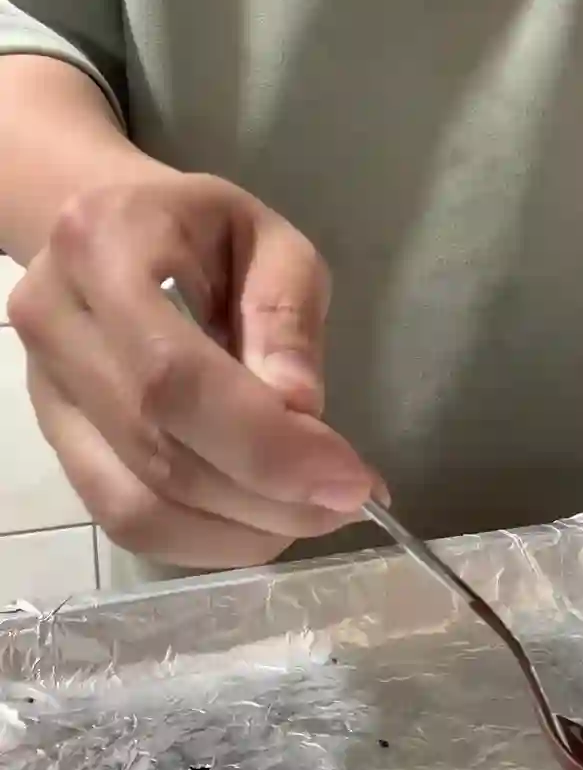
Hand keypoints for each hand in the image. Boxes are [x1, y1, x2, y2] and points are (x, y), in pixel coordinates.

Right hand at [9, 173, 380, 567]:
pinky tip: (262, 522)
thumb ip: (287, 318)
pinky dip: (205, 541)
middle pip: (158, 454)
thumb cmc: (202, 230)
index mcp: (104, 248)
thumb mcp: (271, 241)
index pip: (177, 378)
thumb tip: (302, 416)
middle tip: (345, 502)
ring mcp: (45, 393)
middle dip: (268, 499)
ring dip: (240, 533)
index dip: (267, 446)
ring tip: (311, 514)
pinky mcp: (56, 442)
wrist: (111, 228)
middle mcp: (54, 324)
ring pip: (138, 508)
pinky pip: (126, 522)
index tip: (350, 480)